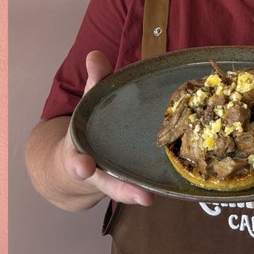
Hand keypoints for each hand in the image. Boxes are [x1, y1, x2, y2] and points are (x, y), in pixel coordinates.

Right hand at [64, 50, 153, 205]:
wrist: (80, 163)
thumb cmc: (90, 127)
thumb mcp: (90, 103)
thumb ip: (95, 81)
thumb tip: (95, 55)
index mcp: (79, 151)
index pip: (75, 160)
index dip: (79, 164)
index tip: (82, 166)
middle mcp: (96, 172)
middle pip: (107, 182)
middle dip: (120, 188)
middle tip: (139, 196)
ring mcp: (114, 180)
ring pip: (126, 189)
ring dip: (138, 193)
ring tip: (151, 198)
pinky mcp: (133, 181)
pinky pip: (143, 185)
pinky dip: (155, 186)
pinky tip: (177, 184)